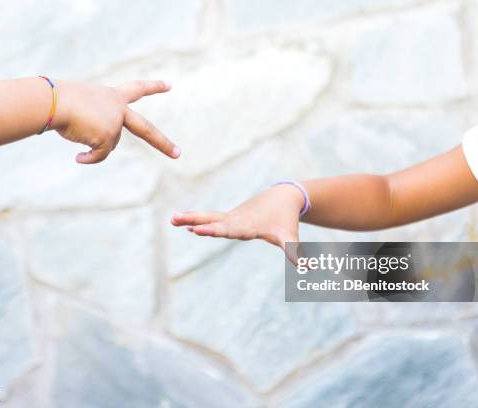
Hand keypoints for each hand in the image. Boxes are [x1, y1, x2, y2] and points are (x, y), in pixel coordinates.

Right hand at [53, 80, 179, 163]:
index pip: (137, 89)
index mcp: (112, 96)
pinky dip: (89, 158)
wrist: (52, 101)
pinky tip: (78, 156)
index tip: (169, 85)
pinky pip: (99, 155)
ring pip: (108, 145)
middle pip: (146, 129)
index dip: (153, 86)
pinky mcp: (108, 137)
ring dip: (92, 144)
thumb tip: (96, 149)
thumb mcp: (80, 106)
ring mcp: (115, 124)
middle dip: (163, 143)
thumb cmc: (57, 100)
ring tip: (75, 128)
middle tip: (178, 154)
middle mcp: (118, 109)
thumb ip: (95, 122)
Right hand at [171, 184, 305, 261]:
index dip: (213, 230)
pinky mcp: (228, 217)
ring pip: (208, 216)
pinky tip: (180, 222)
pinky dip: (195, 218)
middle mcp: (236, 220)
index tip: (198, 230)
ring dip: (190, 218)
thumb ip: (294, 249)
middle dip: (196, 221)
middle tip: (177, 220)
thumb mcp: (289, 236)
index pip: (228, 229)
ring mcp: (231, 217)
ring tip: (171, 219)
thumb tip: (306, 266)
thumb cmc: (286, 220)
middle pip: (213, 221)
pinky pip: (209, 217)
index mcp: (247, 226)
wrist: (283, 197)